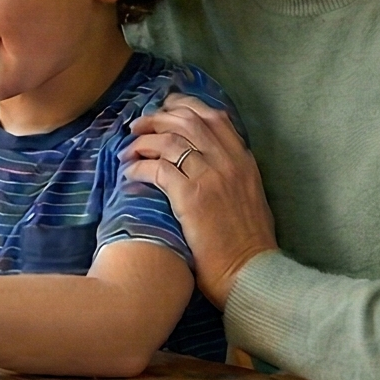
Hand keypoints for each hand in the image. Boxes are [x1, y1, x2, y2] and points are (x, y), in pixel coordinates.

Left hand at [120, 93, 276, 309]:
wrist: (252, 274)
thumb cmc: (248, 243)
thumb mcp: (250, 196)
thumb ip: (233, 172)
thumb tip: (208, 157)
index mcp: (243, 160)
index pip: (213, 116)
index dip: (184, 106)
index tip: (163, 108)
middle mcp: (228, 162)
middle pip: (187, 121)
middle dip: (157, 118)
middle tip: (136, 126)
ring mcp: (211, 177)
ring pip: (169, 140)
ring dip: (142, 142)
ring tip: (128, 151)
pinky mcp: (192, 197)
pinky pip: (158, 168)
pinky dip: (139, 167)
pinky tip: (130, 174)